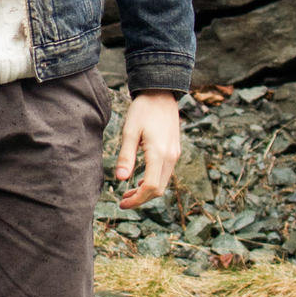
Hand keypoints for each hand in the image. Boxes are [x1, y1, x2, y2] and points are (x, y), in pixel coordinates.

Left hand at [114, 91, 180, 207]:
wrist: (161, 94)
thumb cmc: (143, 110)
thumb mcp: (129, 131)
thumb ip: (125, 156)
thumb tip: (120, 179)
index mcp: (159, 153)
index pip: (151, 187)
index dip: (137, 199)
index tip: (122, 202)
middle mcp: (171, 157)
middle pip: (159, 189)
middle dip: (141, 199)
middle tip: (123, 201)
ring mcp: (175, 155)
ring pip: (163, 183)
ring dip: (147, 191)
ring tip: (128, 193)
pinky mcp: (174, 151)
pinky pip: (165, 173)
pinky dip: (153, 181)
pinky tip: (140, 181)